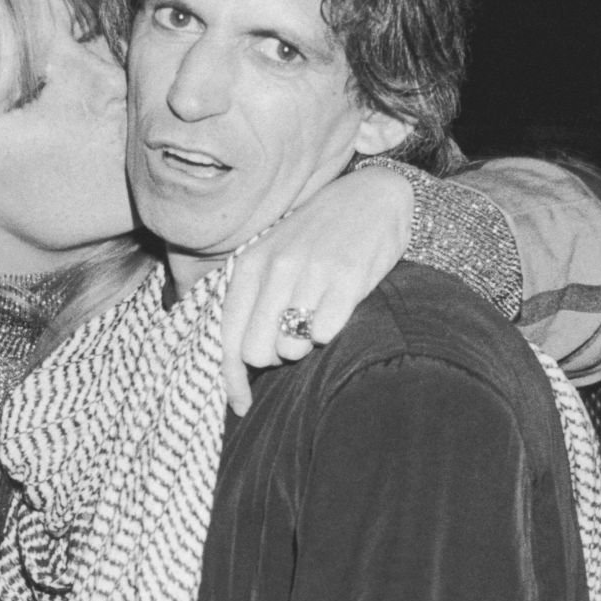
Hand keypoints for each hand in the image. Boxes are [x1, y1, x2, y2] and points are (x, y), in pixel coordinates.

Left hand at [219, 162, 415, 413]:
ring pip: (291, 348)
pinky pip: (325, 334)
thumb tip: (238, 362)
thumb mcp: (274, 257)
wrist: (373, 195)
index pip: (228, 336)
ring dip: (305, 347)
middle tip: (294, 340)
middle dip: (274, 359)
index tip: (242, 405)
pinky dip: (330, 333)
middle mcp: (276, 268)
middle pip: (256, 352)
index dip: (233, 380)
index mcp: (250, 264)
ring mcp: (311, 272)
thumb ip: (252, 301)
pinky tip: (338, 310)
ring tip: (318, 318)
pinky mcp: (347, 278)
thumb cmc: (319, 237)